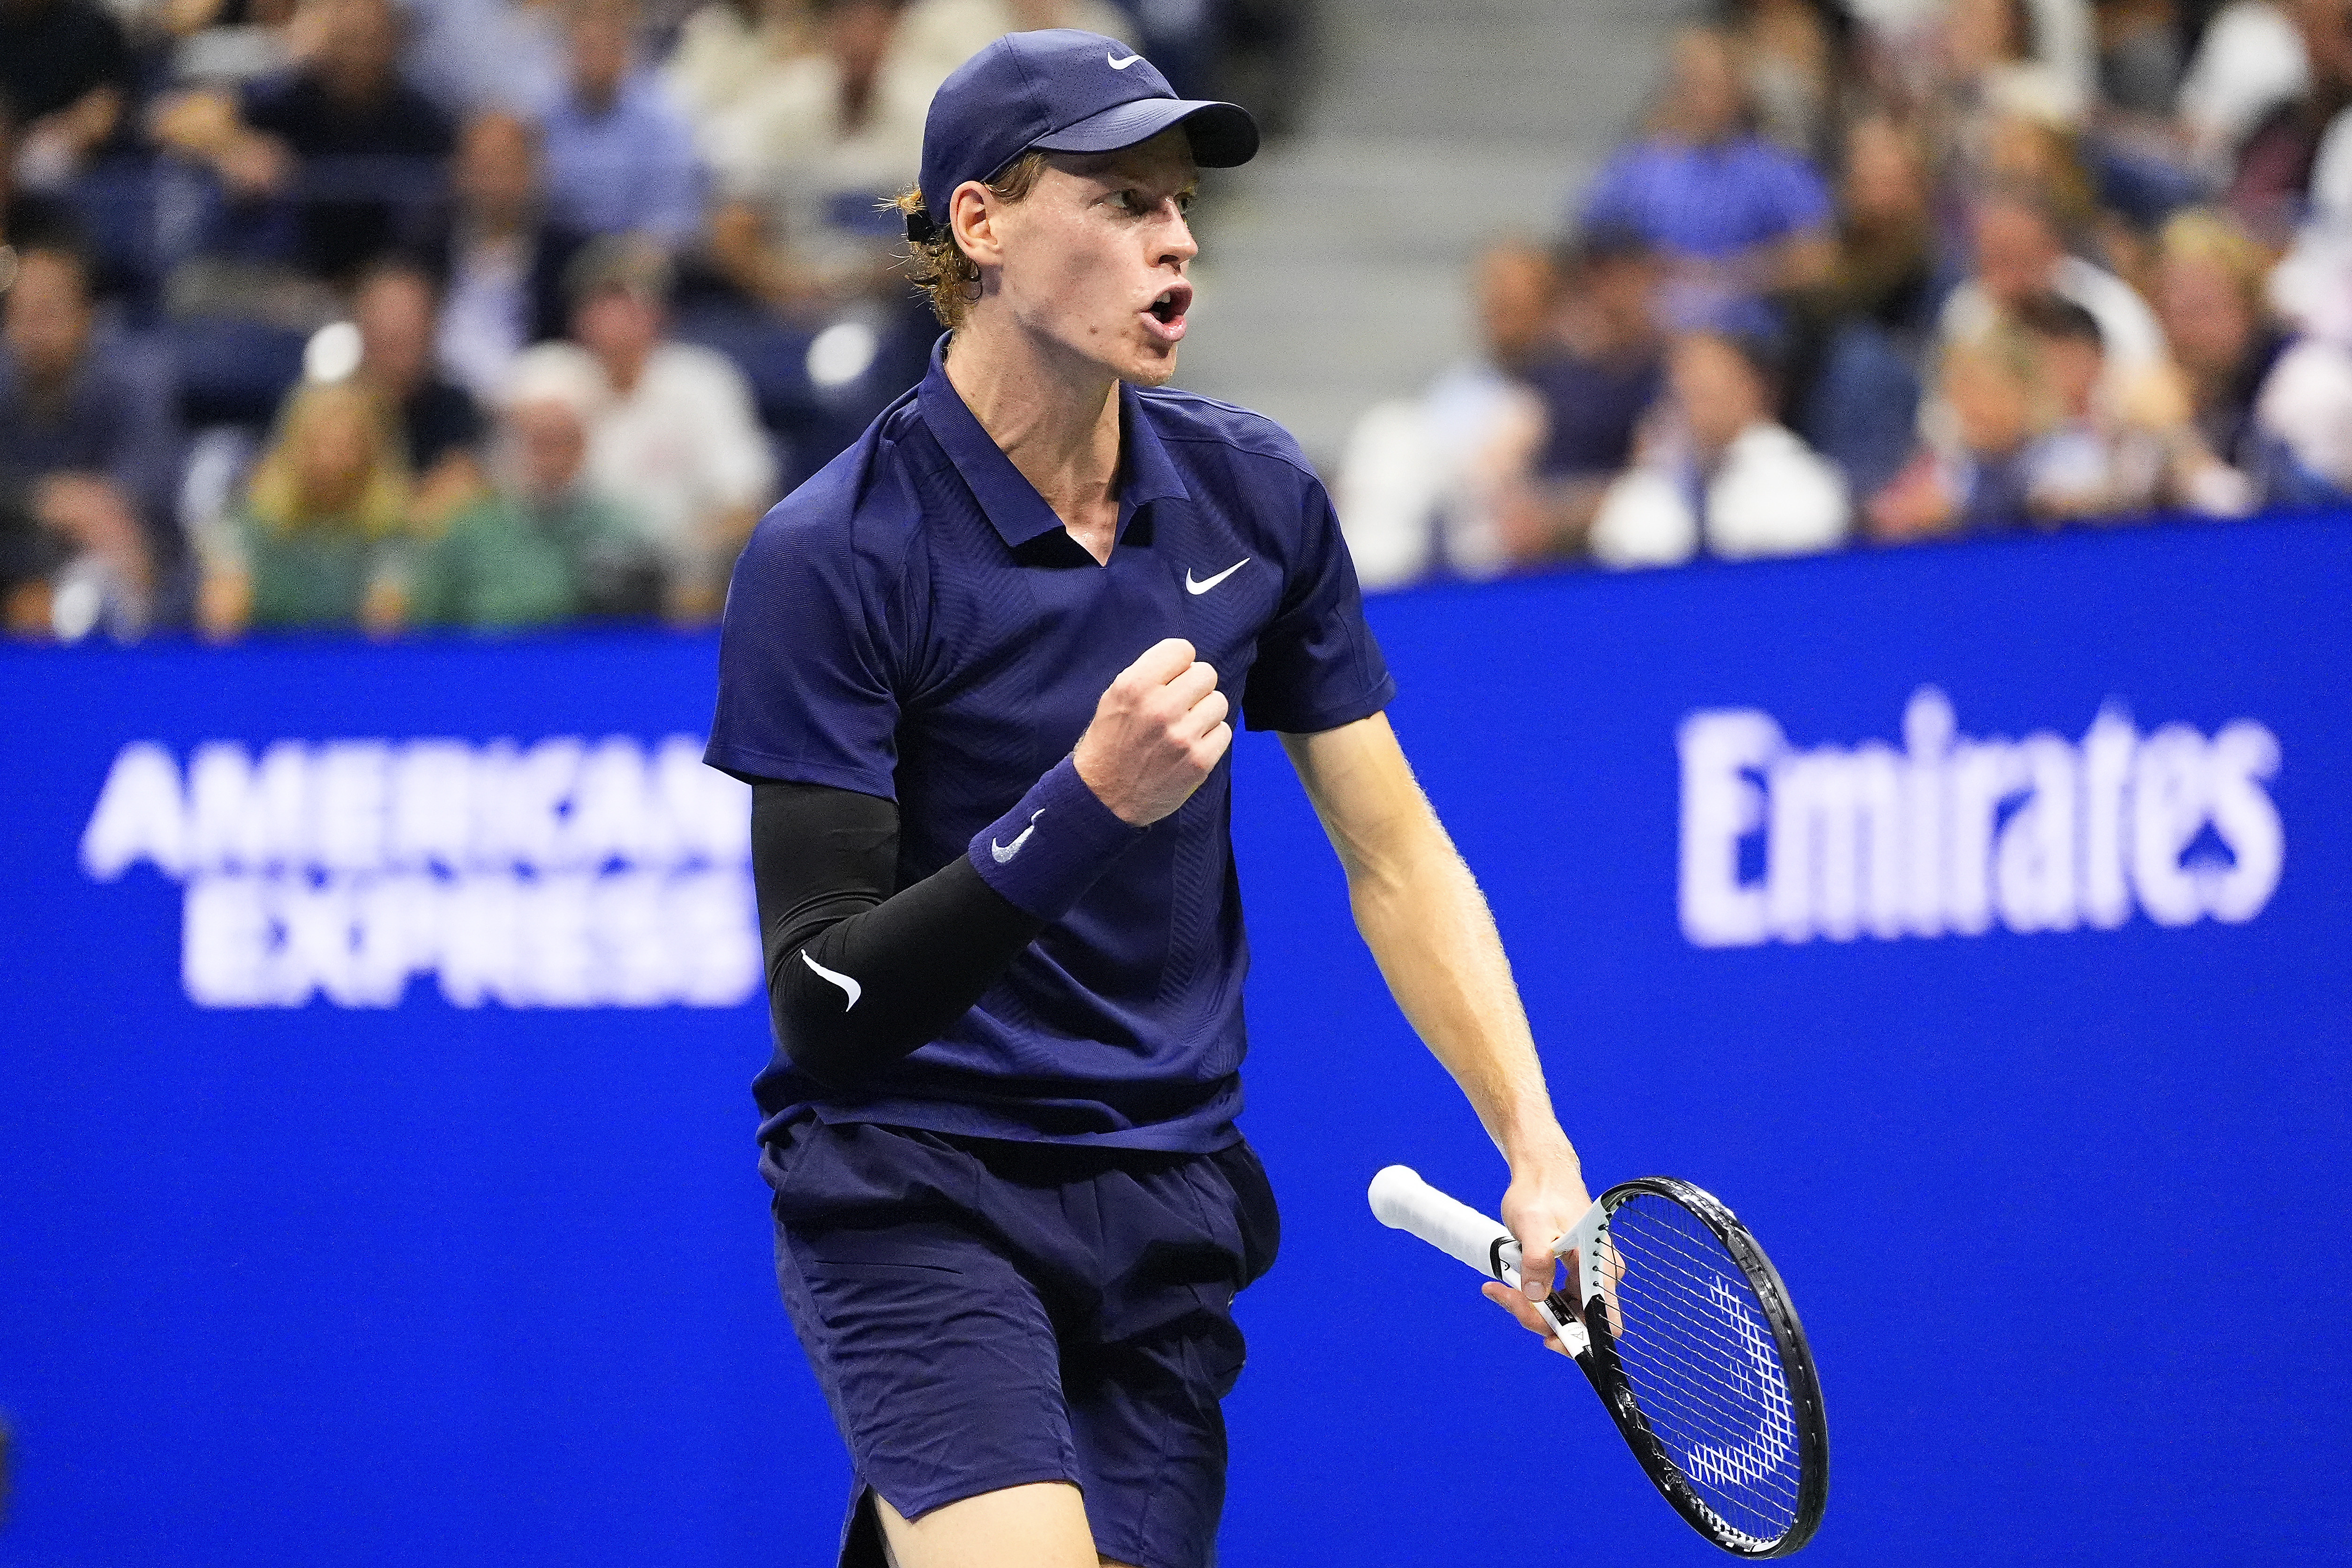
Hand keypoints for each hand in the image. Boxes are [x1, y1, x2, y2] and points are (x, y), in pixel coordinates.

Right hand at [1072, 637, 1230, 825]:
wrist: (1103, 798)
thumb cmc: (1110, 744)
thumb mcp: (1114, 699)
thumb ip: (1148, 675)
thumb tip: (1186, 662)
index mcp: (1135, 686)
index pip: (1182, 649)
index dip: (1179, 664)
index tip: (1172, 678)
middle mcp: (1160, 708)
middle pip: (1206, 674)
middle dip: (1195, 688)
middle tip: (1181, 705)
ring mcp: (1182, 736)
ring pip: (1219, 702)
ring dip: (1205, 713)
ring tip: (1185, 727)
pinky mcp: (1199, 761)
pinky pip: (1224, 732)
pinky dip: (1211, 738)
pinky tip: (1191, 747)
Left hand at [1479, 1143, 1591, 1357]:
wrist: (1540, 1173)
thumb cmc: (1542, 1193)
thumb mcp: (1534, 1226)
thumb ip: (1537, 1261)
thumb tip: (1536, 1296)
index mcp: (1600, 1267)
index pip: (1605, 1322)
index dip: (1580, 1340)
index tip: (1549, 1339)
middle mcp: (1598, 1276)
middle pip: (1576, 1321)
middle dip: (1539, 1318)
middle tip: (1507, 1297)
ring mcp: (1583, 1276)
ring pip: (1559, 1312)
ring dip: (1528, 1307)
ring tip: (1500, 1287)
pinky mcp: (1567, 1274)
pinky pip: (1550, 1299)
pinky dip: (1527, 1298)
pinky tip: (1504, 1285)